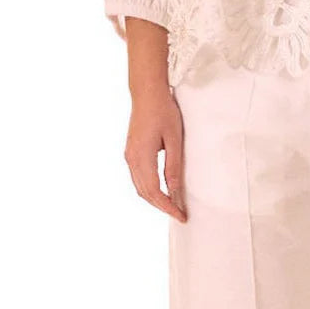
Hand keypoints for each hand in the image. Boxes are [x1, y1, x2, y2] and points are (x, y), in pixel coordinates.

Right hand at [124, 89, 187, 223]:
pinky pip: (138, 177)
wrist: (147, 93)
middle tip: (179, 213)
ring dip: (154, 198)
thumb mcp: (174, 138)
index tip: (180, 215)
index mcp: (142, 157)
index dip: (167, 206)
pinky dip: (149, 187)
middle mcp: (131, 159)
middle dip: (161, 206)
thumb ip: (173, 165)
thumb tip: (174, 190)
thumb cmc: (163, 111)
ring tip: (172, 204)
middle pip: (144, 193)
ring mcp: (129, 155)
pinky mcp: (131, 151)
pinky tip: (161, 188)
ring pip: (139, 186)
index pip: (154, 192)